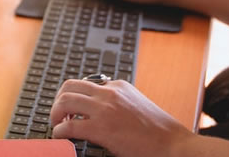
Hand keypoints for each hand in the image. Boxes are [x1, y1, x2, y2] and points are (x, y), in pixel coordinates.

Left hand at [50, 79, 194, 156]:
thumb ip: (119, 102)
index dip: (75, 98)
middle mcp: (109, 93)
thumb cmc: (158, 131)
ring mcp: (104, 109)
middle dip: (58, 100)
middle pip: (69, 86)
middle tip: (59, 115)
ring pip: (64, 101)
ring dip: (55, 113)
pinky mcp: (101, 129)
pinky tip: (61, 137)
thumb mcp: (137, 105)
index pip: (86, 84)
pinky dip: (59, 131)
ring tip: (57, 125)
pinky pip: (69, 126)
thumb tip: (99, 110)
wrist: (173, 144)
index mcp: (119, 86)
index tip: (71, 110)